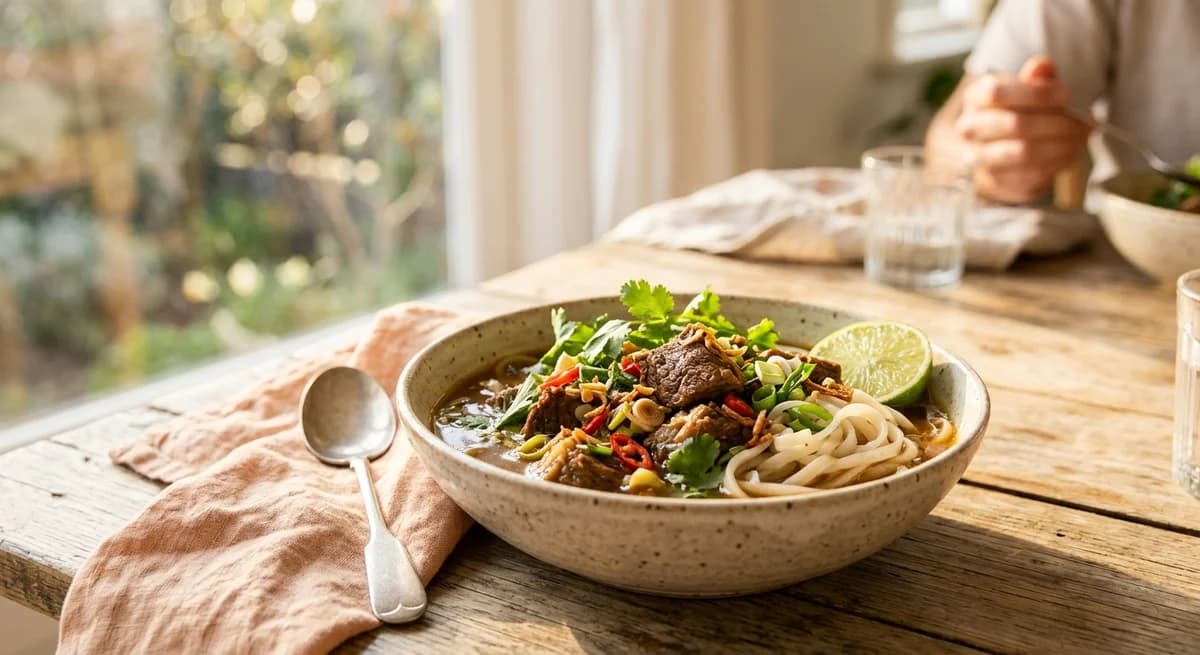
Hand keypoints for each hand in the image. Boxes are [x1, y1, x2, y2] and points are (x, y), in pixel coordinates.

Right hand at [955, 56, 1089, 203]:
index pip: (998, 93)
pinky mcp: (994, 182)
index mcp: (976, 98)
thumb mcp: (1025, 89)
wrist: (994, 149)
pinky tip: (1070, 155)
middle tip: (1085, 122)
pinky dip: (1055, 164)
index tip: (1066, 94)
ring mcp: (979, 158)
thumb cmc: (1015, 112)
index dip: (1036, 93)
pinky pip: (1029, 176)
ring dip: (1061, 145)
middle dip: (1057, 122)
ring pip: (1023, 153)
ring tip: (1081, 139)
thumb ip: (1035, 78)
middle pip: (1015, 124)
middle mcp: (970, 129)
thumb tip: (1043, 65)